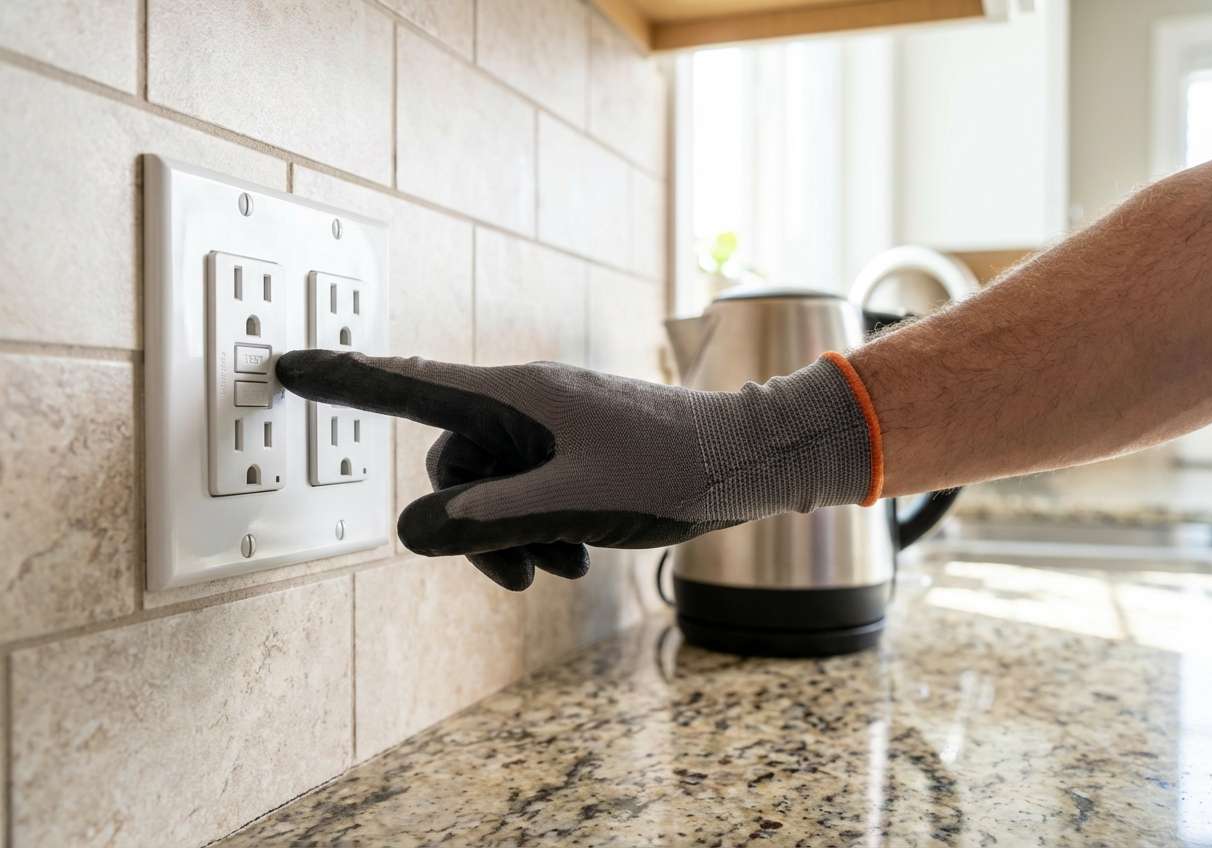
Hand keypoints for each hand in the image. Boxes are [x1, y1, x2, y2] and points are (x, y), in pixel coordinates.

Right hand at [276, 351, 875, 589]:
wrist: (751, 460)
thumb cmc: (673, 468)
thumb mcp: (575, 504)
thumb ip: (490, 521)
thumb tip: (413, 531)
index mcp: (517, 395)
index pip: (408, 383)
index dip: (344, 379)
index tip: (287, 363)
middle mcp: (527, 403)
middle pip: (452, 465)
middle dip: (471, 527)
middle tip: (516, 573)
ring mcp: (554, 425)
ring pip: (491, 487)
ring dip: (511, 536)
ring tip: (561, 566)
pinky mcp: (577, 447)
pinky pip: (528, 489)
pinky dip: (540, 527)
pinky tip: (579, 555)